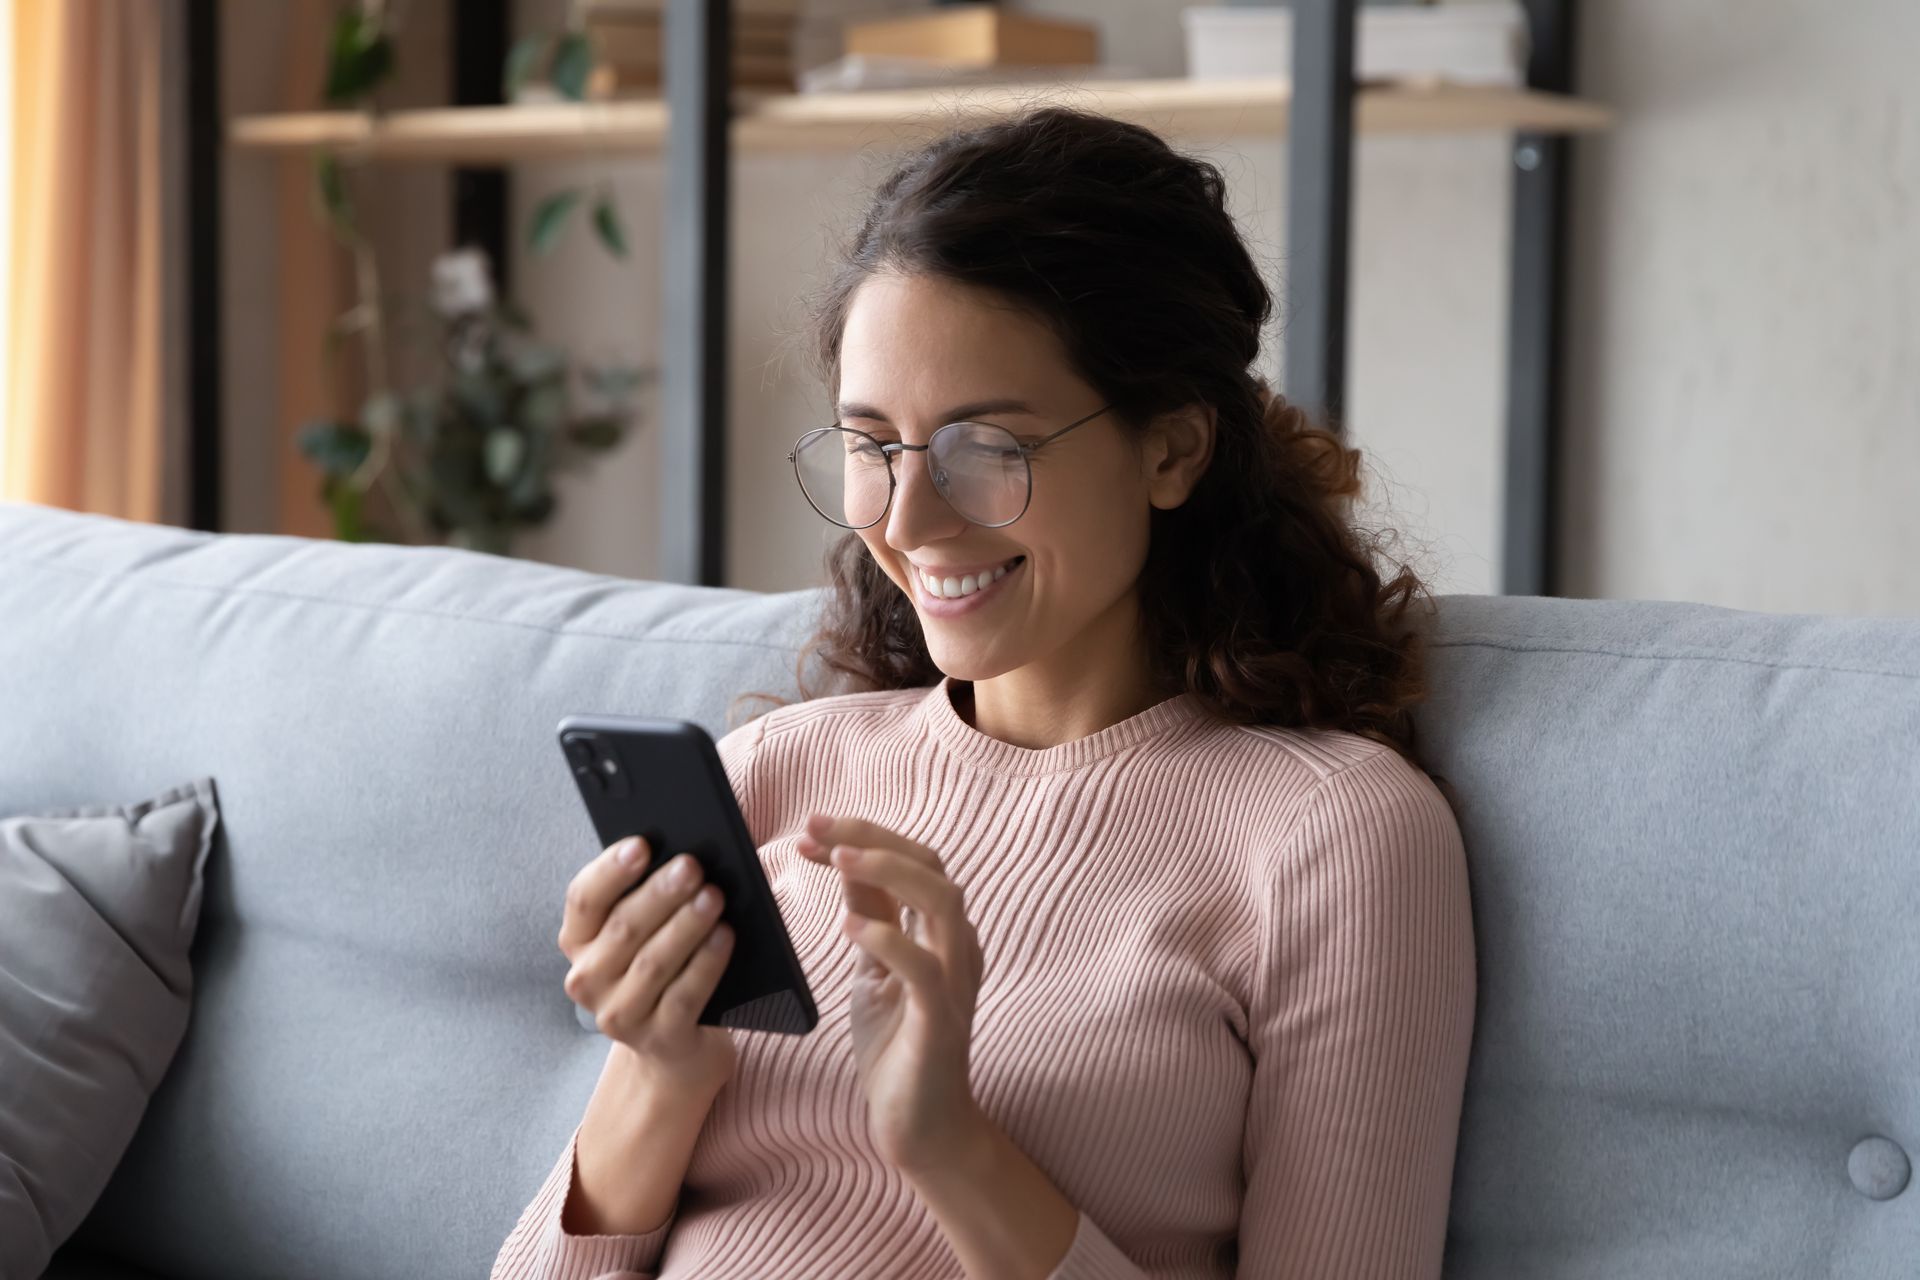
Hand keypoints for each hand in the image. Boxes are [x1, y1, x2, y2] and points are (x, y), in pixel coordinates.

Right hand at [558, 835, 737, 1096]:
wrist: (678, 1046)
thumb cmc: (666, 966)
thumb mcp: (648, 931)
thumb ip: (652, 897)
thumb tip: (683, 858)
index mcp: (579, 941)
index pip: (584, 899)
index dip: (611, 870)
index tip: (642, 844)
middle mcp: (589, 980)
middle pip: (622, 928)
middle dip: (660, 894)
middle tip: (692, 866)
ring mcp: (620, 1015)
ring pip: (653, 962)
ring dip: (686, 926)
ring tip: (714, 896)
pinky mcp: (658, 1039)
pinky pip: (684, 996)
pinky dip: (706, 963)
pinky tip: (725, 936)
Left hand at [797, 813, 988, 1174]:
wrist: (921, 1126)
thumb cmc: (899, 1048)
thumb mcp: (874, 972)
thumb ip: (870, 918)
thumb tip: (846, 861)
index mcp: (942, 932)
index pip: (913, 862)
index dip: (865, 837)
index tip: (812, 830)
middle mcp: (958, 947)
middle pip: (931, 867)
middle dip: (872, 838)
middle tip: (818, 829)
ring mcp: (954, 982)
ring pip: (941, 902)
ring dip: (888, 872)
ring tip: (839, 860)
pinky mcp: (940, 1020)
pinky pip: (924, 968)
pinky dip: (889, 938)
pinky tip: (849, 928)